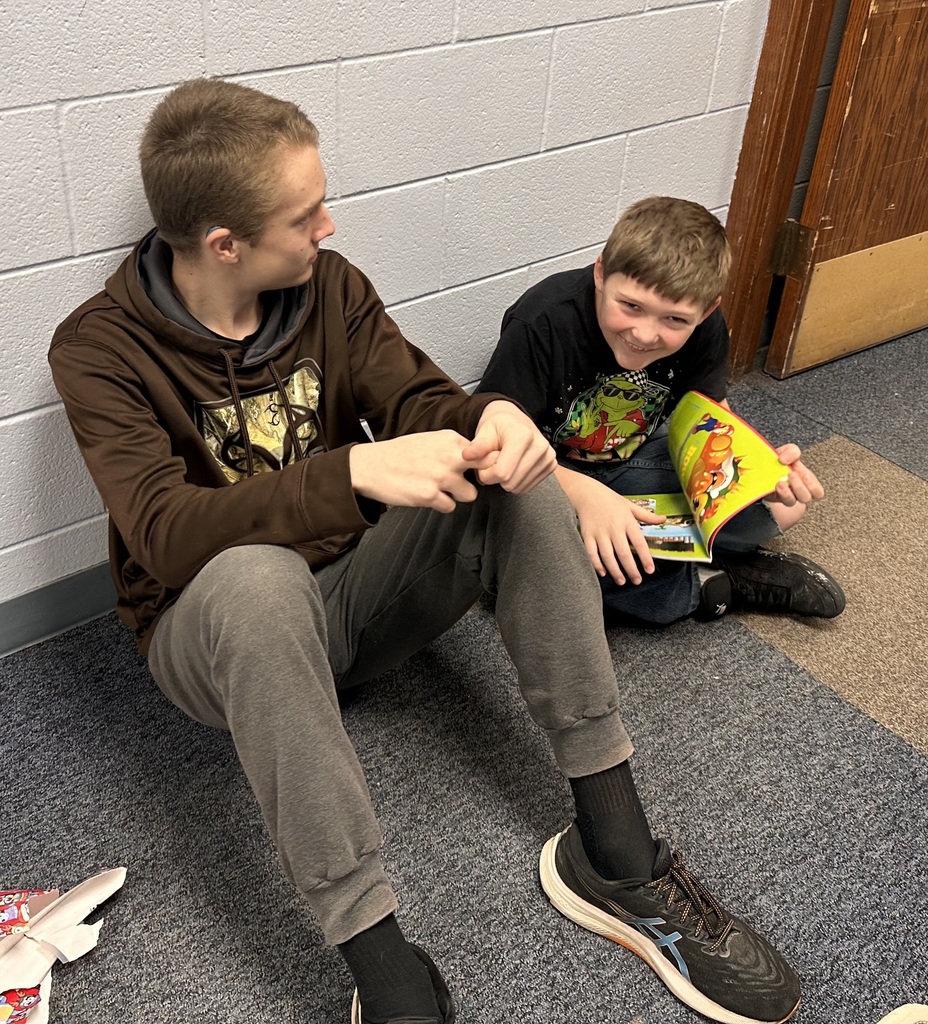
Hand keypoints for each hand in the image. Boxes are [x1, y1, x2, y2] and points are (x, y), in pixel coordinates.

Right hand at [349, 431, 497, 512]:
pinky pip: (450, 507)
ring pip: (470, 494)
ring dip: (457, 495)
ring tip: (440, 489)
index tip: (475, 470)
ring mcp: (441, 477)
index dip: (482, 464)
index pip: (484, 453)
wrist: (371, 466)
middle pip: (485, 471)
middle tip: (463, 481)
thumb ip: (453, 448)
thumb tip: (477, 459)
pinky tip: (427, 495)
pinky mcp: (430, 495)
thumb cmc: (399, 454)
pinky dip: (441, 505)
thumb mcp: (430, 440)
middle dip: (476, 478)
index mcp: (450, 440)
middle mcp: (449, 456)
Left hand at [461, 401, 555, 492]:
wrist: (515, 420)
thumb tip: (466, 456)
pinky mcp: (551, 465)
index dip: (487, 474)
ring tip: (503, 463)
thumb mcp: (484, 431)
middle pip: (511, 483)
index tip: (482, 465)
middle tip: (492, 464)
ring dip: (506, 481)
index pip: (502, 473)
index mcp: (523, 436)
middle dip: (495, 478)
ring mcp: (548, 457)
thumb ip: (476, 446)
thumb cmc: (497, 426)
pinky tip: (513, 467)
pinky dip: (516, 481)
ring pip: (519, 487)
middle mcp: (540, 446)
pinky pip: (527, 487)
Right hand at [558, 467, 663, 584]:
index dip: (645, 558)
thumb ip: (647, 516)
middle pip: (623, 553)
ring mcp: (599, 532)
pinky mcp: (587, 535)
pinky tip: (603, 572)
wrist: (586, 493)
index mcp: (627, 521)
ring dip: (615, 571)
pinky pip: (591, 553)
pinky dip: (597, 564)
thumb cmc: (610, 500)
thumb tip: (664, 519)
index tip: (650, 570)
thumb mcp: (630, 505)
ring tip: (622, 581)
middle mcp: (613, 528)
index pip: (639, 542)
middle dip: (631, 569)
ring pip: (607, 556)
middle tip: (637, 581)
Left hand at [768, 443, 824, 505]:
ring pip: (791, 502)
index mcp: (806, 481)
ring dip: (787, 493)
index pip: (817, 492)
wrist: (762, 465)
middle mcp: (797, 491)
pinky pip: (775, 499)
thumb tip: (784, 460)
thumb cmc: (781, 460)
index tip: (805, 475)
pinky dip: (777, 493)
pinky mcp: (772, 497)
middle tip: (791, 474)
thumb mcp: (788, 451)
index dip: (813, 486)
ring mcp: (784, 495)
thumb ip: (792, 452)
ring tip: (780, 482)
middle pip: (806, 498)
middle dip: (800, 487)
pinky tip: (776, 485)